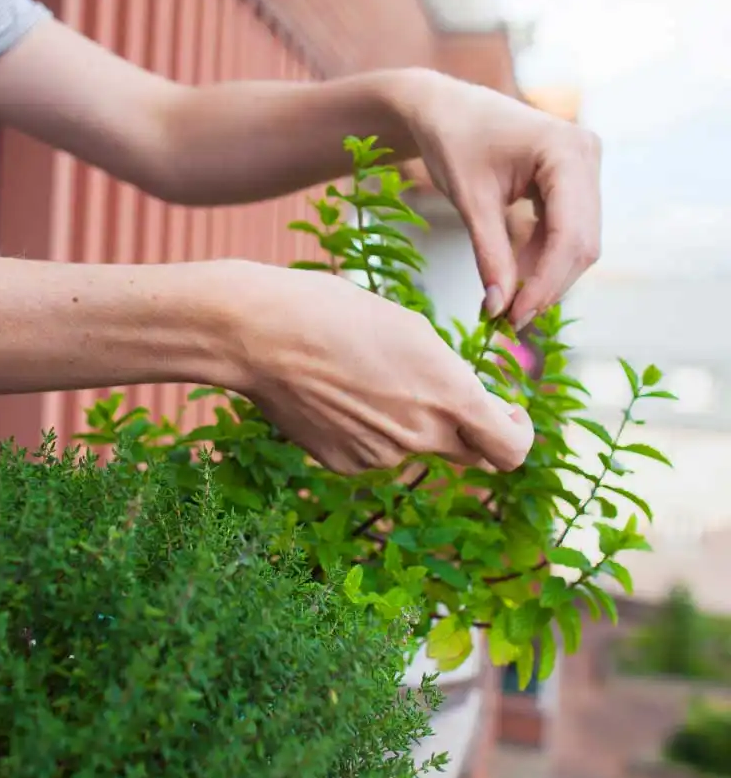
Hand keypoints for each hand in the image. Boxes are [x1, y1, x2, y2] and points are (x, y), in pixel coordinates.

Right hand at [223, 263, 533, 474]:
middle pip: (469, 453)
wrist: (262, 336)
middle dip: (465, 428)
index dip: (516, 433)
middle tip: (435, 394)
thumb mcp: (411, 328)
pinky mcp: (345, 464)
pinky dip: (368, 433)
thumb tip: (461, 400)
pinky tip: (338, 397)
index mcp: (449, 394)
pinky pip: (375, 454)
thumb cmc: (334, 313)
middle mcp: (422, 434)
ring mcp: (382, 455)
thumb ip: (448, 374)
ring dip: (405, 423)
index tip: (506, 414)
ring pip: (414, 447)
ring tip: (363, 378)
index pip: (512, 448)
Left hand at [393, 70, 601, 330]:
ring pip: (576, 242)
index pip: (570, 234)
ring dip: (544, 277)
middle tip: (509, 323)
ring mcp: (583, 168)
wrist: (441, 108)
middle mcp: (587, 156)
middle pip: (581, 243)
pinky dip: (539, 259)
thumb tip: (500, 308)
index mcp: (568, 151)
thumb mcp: (470, 202)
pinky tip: (512, 281)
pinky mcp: (570, 180)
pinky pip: (564, 230)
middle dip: (547, 285)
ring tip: (505, 305)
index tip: (514, 319)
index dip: (546, 284)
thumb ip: (490, 255)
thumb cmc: (451, 142)